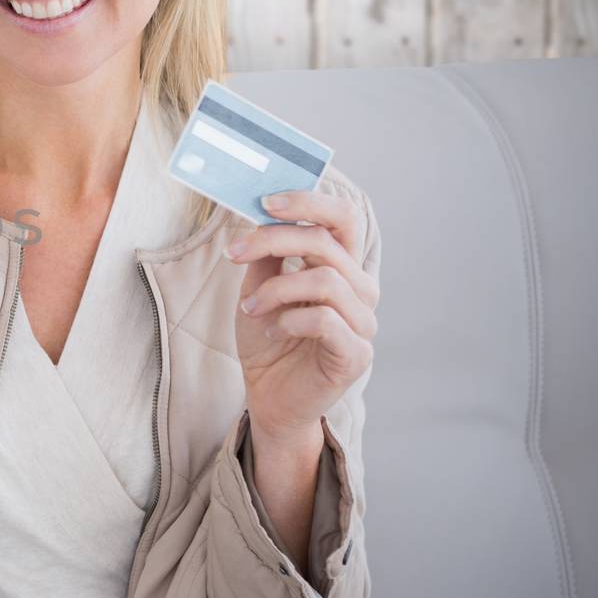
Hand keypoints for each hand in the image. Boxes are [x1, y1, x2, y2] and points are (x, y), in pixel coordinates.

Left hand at [224, 191, 379, 440]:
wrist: (269, 396)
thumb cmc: (268, 339)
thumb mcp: (258, 288)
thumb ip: (266, 255)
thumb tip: (259, 215)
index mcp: (341, 265)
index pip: (342, 217)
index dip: (308, 201)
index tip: (265, 201)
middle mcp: (360, 289)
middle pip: (327, 242)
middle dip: (274, 239)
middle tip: (234, 253)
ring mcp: (363, 322)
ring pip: (324, 280)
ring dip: (275, 289)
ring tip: (250, 308)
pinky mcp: (356, 355)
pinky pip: (325, 320)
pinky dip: (288, 319)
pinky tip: (271, 330)